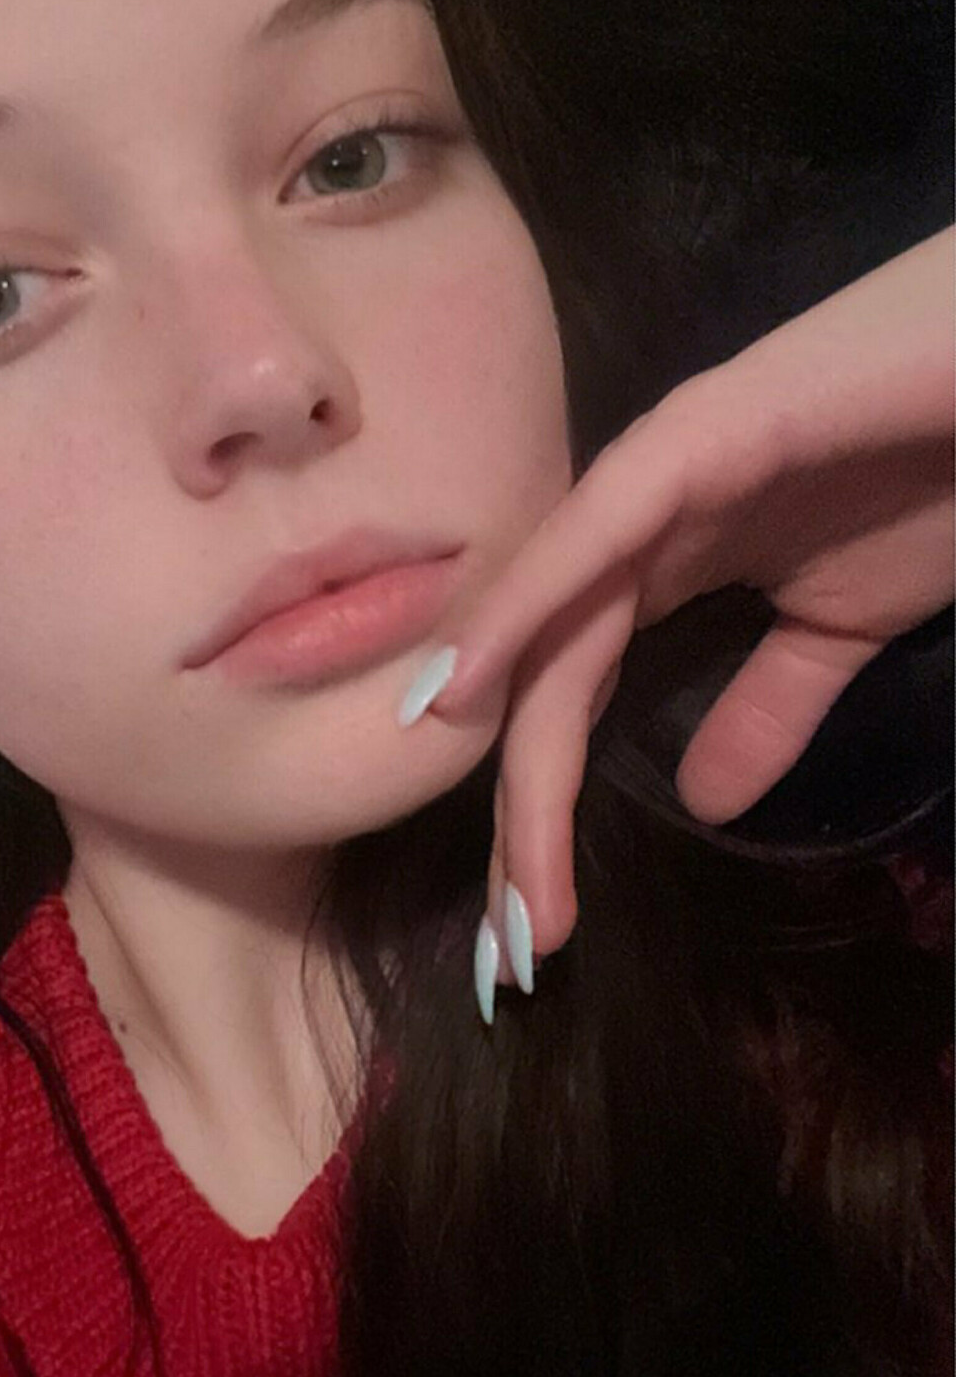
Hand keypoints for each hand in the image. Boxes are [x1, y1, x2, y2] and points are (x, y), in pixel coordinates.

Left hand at [409, 224, 954, 995]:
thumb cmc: (941, 467)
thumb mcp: (846, 621)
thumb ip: (771, 700)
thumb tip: (702, 798)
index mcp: (665, 564)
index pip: (574, 697)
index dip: (545, 812)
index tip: (536, 931)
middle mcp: (636, 522)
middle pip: (546, 680)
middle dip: (526, 816)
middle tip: (516, 948)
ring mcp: (659, 471)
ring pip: (556, 622)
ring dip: (524, 751)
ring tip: (511, 875)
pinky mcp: (702, 428)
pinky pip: (597, 528)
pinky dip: (527, 605)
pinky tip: (468, 687)